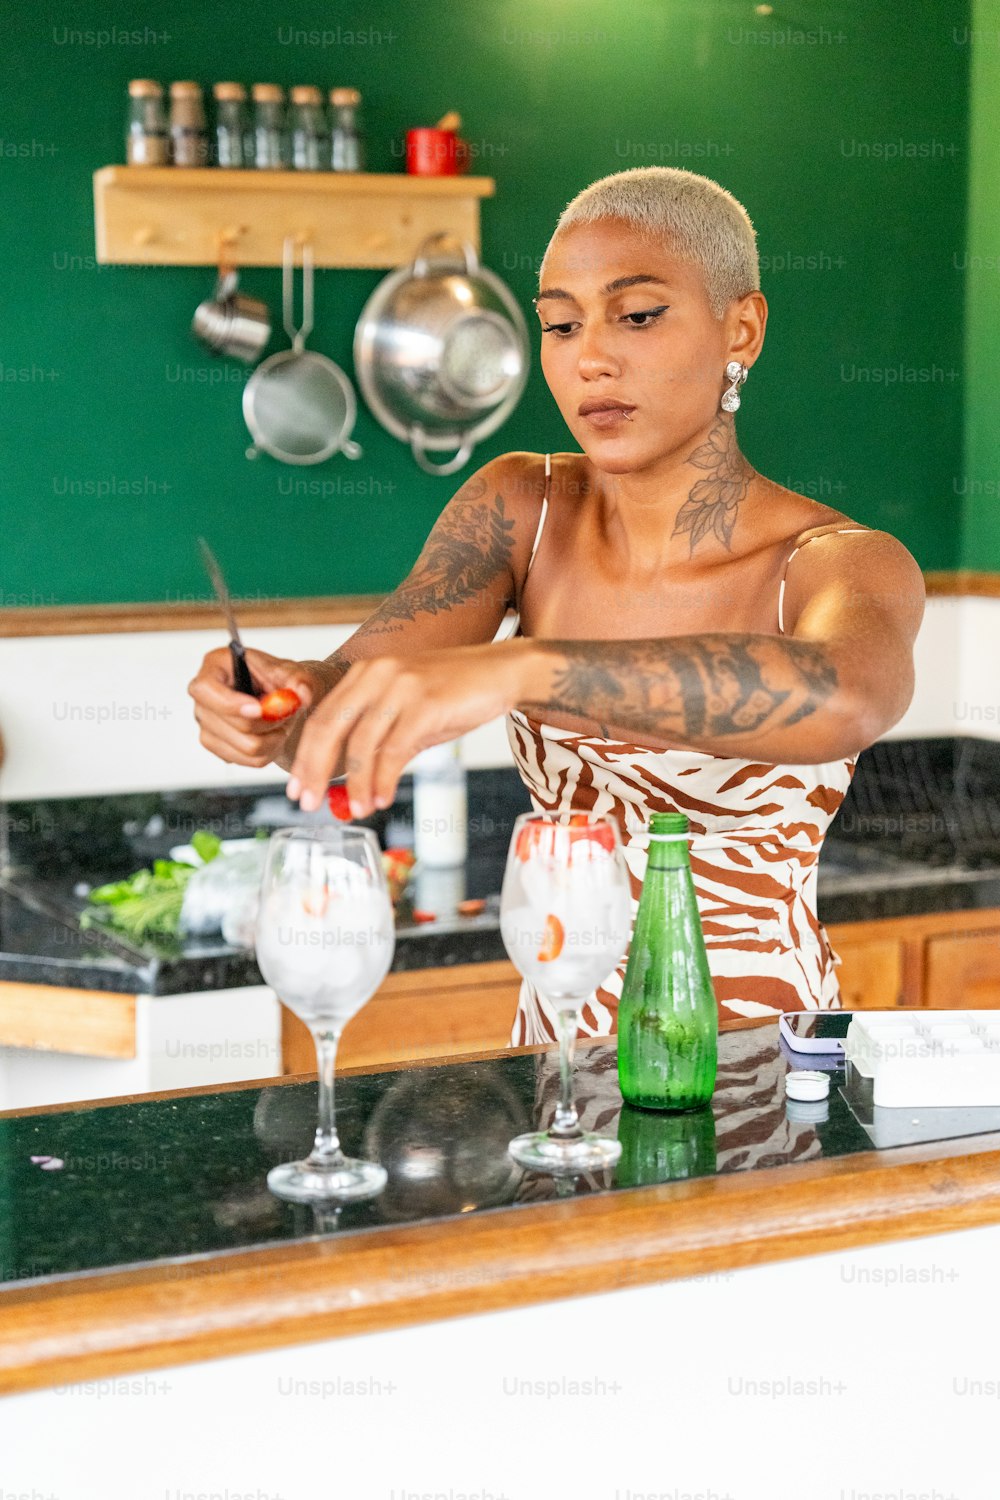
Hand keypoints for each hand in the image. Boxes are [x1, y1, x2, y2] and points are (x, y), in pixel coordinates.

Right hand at [188, 647, 326, 768]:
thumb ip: (301, 681)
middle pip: (231, 723)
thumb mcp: (296, 672)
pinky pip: (250, 760)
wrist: (283, 699)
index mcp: (216, 666)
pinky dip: (270, 751)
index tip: (260, 709)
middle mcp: (204, 696)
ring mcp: (206, 723)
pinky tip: (272, 734)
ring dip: (274, 738)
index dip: (231, 704)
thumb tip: (301, 695)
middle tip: (287, 712)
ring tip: (282, 722)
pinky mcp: (217, 746)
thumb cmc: (281, 680)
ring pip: (245, 747)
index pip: (206, 688)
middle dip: (268, 722)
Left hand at [286, 641, 532, 815]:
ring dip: (356, 784)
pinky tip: (383, 797)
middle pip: (330, 728)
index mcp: (365, 674)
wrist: (501, 671)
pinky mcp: (425, 704)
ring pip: (362, 744)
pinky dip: (385, 779)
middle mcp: (376, 674)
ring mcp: (400, 687)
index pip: (322, 717)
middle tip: (307, 802)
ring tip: (357, 810)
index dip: (305, 756)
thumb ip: (380, 738)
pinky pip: (394, 749)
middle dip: (314, 770)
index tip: (297, 787)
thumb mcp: (408, 710)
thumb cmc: (455, 693)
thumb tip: (356, 782)